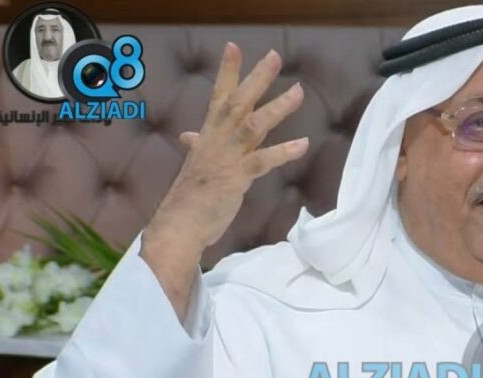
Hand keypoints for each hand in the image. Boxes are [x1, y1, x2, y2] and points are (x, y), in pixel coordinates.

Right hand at [147, 42, 306, 252]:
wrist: (179, 224)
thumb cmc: (189, 197)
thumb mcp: (195, 165)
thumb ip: (197, 146)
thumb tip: (188, 136)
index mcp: (208, 136)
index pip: (217, 96)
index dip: (227, 72)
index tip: (234, 47)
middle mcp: (216, 140)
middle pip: (238, 101)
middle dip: (257, 79)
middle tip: (275, 57)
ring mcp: (226, 158)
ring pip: (253, 125)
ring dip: (277, 108)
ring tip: (298, 91)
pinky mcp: (236, 178)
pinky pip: (262, 161)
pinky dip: (283, 152)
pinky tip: (302, 144)